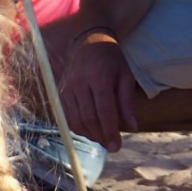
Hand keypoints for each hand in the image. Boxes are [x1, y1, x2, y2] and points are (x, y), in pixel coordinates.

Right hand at [59, 32, 137, 151]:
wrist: (86, 44)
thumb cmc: (110, 60)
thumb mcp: (125, 76)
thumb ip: (127, 102)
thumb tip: (131, 128)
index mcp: (99, 76)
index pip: (104, 110)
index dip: (110, 131)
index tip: (116, 147)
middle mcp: (79, 83)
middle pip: (89, 119)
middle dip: (101, 136)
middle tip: (111, 146)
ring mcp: (67, 89)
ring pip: (76, 122)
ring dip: (90, 135)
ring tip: (102, 139)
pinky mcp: (60, 95)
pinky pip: (68, 119)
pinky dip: (79, 129)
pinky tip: (91, 131)